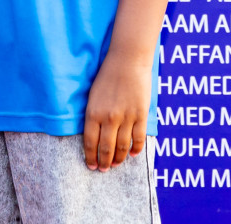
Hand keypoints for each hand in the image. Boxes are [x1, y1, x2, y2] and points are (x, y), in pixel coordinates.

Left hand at [81, 51, 149, 171]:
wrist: (127, 61)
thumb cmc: (107, 76)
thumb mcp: (93, 95)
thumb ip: (93, 115)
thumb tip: (94, 136)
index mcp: (93, 112)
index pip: (90, 142)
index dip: (90, 157)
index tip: (91, 166)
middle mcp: (109, 118)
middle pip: (106, 148)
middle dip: (104, 162)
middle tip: (103, 170)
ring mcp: (126, 117)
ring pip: (122, 146)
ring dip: (119, 159)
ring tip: (116, 164)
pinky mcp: (140, 115)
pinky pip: (138, 138)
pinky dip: (135, 149)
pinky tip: (131, 154)